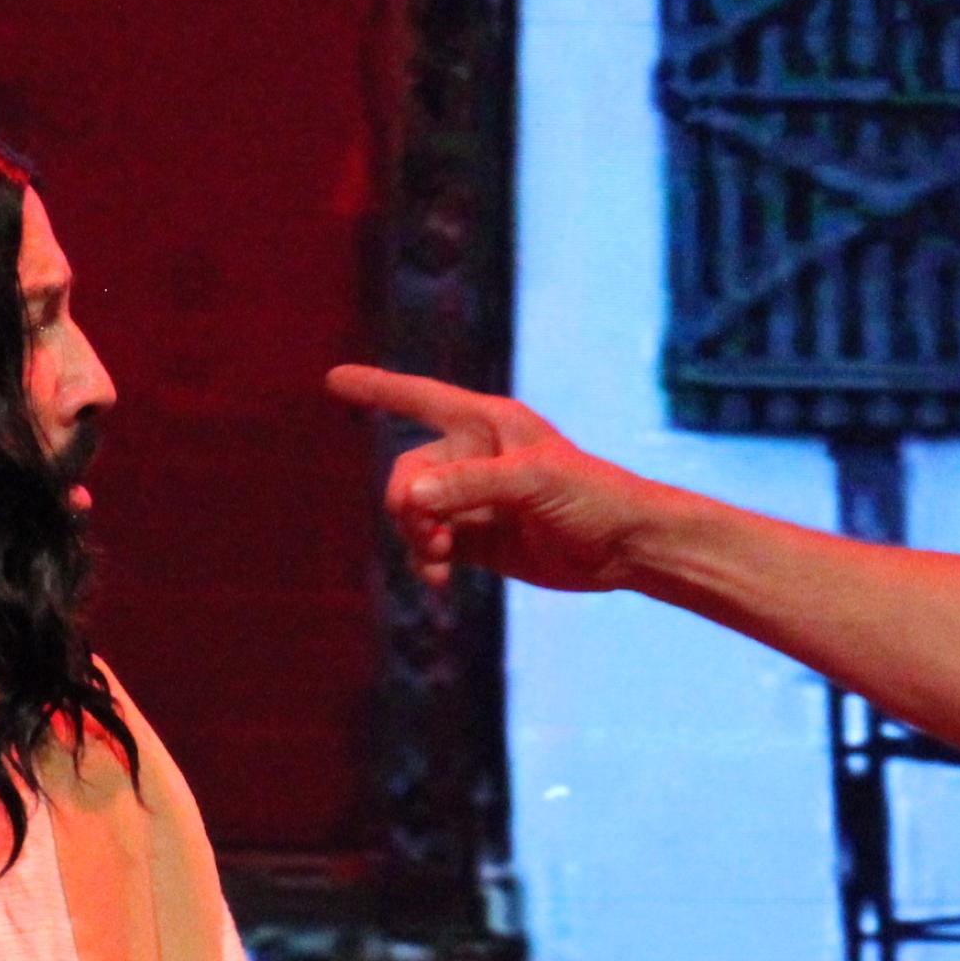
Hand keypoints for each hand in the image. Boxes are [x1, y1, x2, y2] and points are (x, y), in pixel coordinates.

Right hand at [327, 364, 664, 595]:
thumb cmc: (592, 495)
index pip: (419, 398)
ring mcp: (473, 500)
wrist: (625, 547)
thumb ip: (470, 485)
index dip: (377, 389)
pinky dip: (427, 562)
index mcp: (486, 423)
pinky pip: (430, 547)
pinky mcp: (478, 541)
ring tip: (440, 561)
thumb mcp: (533, 480)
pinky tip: (439, 581)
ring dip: (416, 538)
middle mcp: (473, 457)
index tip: (334, 379)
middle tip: (433, 536)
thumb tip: (410, 499)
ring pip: (413, 514)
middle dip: (409, 506)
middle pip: (408, 473)